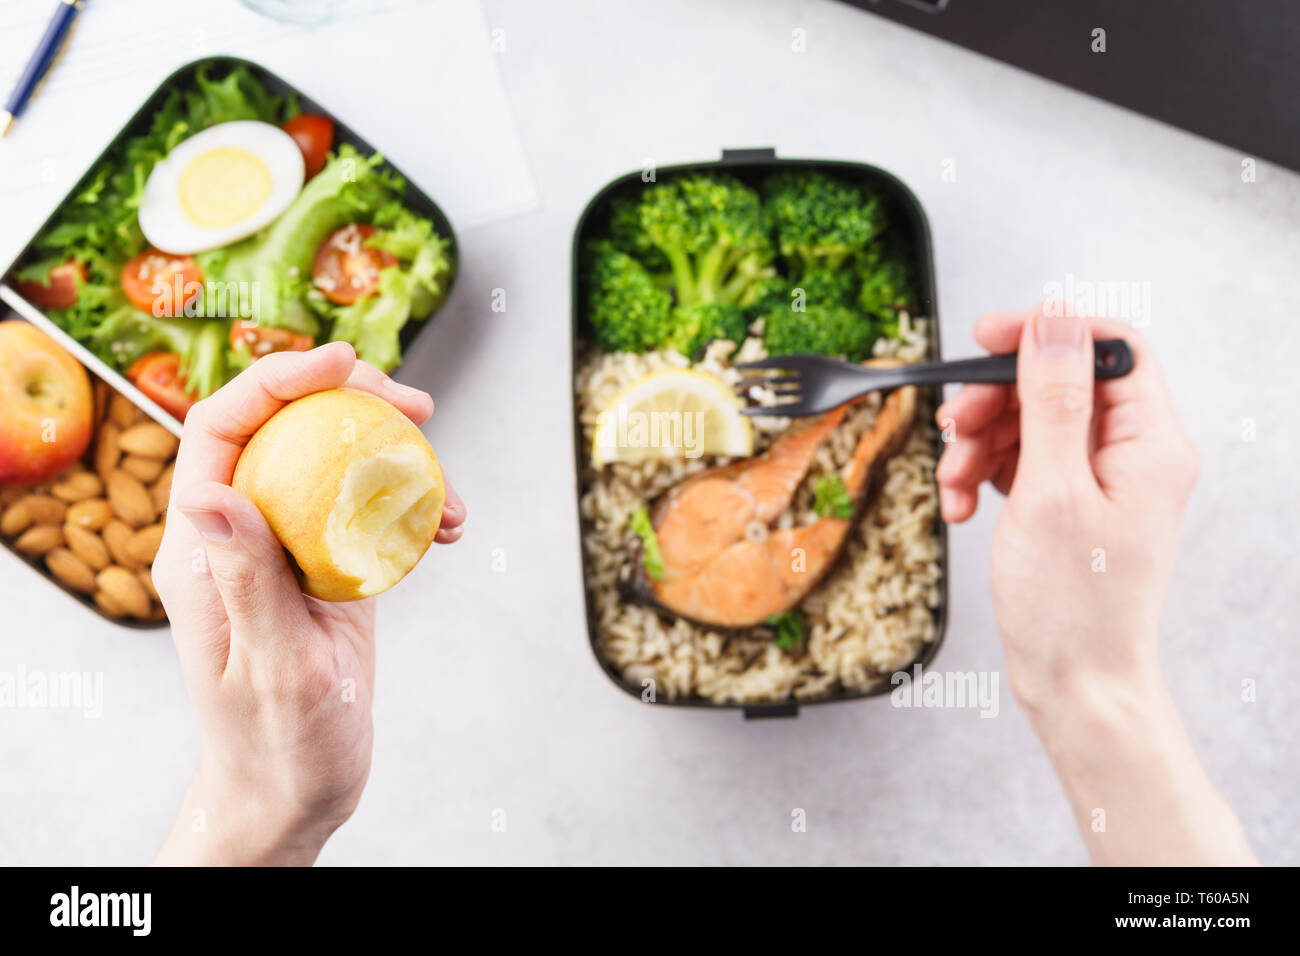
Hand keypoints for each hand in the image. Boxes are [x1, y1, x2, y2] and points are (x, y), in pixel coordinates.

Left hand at [152, 343, 464, 865]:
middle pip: (287, 428)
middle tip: (419, 409)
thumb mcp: (269, 665)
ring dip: (400, 458)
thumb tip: (210, 489)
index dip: (276, 380)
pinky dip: (417, 506)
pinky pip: (371, 509)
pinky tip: (451, 531)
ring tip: (455, 498)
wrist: (299, 789)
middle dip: (353, 401)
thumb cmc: (276, 743)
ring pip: (337, 461)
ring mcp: (290, 547)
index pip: (222, 431)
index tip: (344, 362)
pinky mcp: (331, 566)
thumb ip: (245, 578)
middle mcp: (243, 533)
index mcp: (203, 548)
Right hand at [935, 305, 1197, 704]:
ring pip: (1030, 422)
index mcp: (1151, 442)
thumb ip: (1053, 399)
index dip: (1046, 331)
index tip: (984, 338)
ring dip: (979, 443)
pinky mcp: (1070, 505)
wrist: (1076, 685)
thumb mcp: (1053, 491)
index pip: (1109, 346)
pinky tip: (962, 504)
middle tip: (951, 427)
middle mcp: (1132, 454)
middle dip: (994, 400)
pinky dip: (984, 475)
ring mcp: (1100, 481)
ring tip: (953, 482)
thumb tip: (1054, 320)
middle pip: (1058, 383)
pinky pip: (1021, 463)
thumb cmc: (1073, 607)